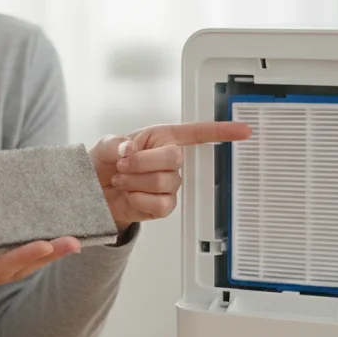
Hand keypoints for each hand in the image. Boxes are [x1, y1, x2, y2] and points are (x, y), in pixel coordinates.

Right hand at [0, 229, 80, 295]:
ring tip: (75, 238)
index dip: (22, 257)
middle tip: (72, 241)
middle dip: (47, 255)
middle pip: (20, 268)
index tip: (42, 246)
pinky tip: (57, 233)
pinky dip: (39, 245)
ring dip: (50, 252)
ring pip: (25, 264)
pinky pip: (20, 255)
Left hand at [90, 121, 252, 231]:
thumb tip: (129, 148)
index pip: (198, 133)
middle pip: (175, 158)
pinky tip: (131, 195)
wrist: (94, 192)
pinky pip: (162, 204)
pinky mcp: (163, 205)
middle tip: (123, 165)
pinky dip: (139, 199)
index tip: (243, 131)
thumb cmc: (104, 163)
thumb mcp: (106, 145)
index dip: (222, 131)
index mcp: (162, 138)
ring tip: (123, 179)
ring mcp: (169, 184)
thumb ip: (116, 143)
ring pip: (166, 182)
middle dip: (142, 162)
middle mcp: (169, 160)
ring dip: (136, 181)